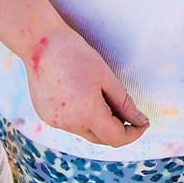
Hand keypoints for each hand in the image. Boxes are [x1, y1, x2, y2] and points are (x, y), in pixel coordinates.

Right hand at [23, 26, 149, 147]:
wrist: (40, 44)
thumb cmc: (76, 55)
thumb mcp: (106, 77)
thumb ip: (124, 103)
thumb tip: (140, 120)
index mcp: (88, 114)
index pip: (117, 138)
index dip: (133, 133)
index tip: (143, 123)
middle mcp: (70, 124)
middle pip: (101, 138)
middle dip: (117, 129)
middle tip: (127, 111)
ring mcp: (55, 122)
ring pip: (85, 131)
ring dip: (98, 122)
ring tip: (100, 96)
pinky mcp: (46, 116)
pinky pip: (70, 124)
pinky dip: (81, 117)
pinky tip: (81, 96)